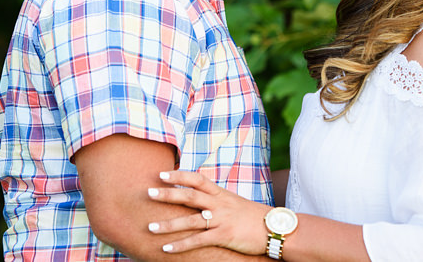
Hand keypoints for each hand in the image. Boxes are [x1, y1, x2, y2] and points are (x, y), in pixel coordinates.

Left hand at [146, 170, 271, 254]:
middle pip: (189, 195)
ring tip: (150, 227)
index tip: (161, 174)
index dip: (179, 175)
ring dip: (168, 224)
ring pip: (190, 220)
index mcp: (220, 193)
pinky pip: (198, 240)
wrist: (274, 228)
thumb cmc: (252, 216)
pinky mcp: (224, 236)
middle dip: (168, 194)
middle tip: (148, 192)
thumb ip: (216, 199)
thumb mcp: (233, 202)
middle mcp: (218, 204)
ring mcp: (221, 219)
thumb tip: (198, 198)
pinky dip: (181, 244)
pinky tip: (166, 248)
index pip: (197, 179)